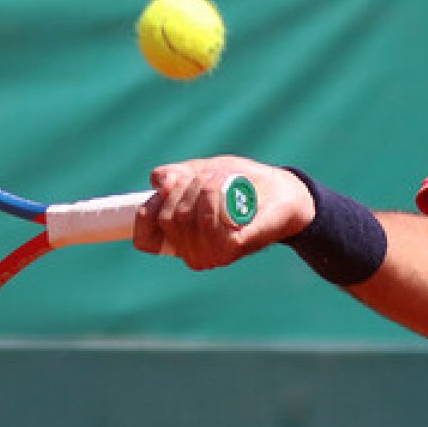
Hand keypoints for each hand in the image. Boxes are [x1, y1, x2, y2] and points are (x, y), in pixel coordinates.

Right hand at [133, 156, 315, 270]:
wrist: (284, 191)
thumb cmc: (242, 184)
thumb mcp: (202, 172)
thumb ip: (176, 177)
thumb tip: (159, 182)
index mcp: (181, 241)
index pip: (144, 237)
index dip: (149, 210)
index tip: (169, 187)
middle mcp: (193, 253)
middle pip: (168, 218)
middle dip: (187, 187)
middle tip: (212, 176)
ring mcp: (213, 254)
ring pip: (186, 216)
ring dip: (204, 187)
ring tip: (224, 181)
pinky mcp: (234, 248)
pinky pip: (209, 221)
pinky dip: (217, 196)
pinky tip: (234, 193)